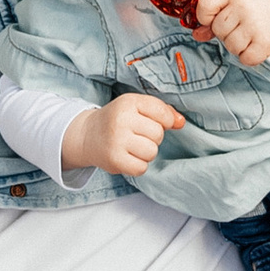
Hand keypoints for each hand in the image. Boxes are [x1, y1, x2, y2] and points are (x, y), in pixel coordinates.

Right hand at [63, 91, 186, 176]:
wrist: (88, 135)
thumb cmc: (118, 120)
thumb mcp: (138, 107)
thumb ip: (163, 112)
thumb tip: (181, 122)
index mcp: (129, 102)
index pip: (162, 113)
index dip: (165, 121)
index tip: (152, 122)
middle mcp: (121, 120)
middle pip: (158, 134)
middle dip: (153, 137)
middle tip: (138, 135)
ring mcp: (116, 141)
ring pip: (151, 152)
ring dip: (146, 152)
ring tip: (133, 147)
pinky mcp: (114, 160)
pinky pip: (142, 168)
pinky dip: (138, 165)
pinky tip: (128, 157)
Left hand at [194, 0, 269, 64]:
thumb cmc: (258, 4)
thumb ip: (214, 14)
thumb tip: (197, 34)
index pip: (205, 6)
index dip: (205, 16)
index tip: (214, 17)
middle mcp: (243, 6)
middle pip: (218, 29)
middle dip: (226, 31)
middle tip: (242, 24)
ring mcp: (254, 25)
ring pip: (230, 46)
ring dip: (238, 45)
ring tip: (251, 33)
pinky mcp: (264, 43)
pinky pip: (245, 58)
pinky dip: (249, 56)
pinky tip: (256, 44)